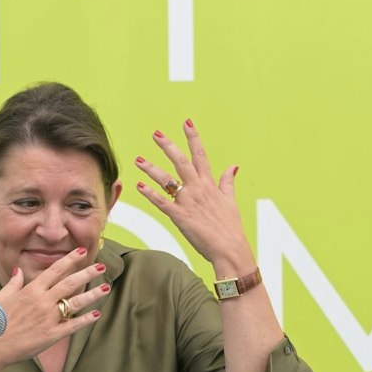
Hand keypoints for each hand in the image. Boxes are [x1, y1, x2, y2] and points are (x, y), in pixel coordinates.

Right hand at [0, 249, 110, 371]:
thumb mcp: (1, 297)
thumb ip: (13, 283)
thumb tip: (18, 271)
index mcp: (31, 290)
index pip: (55, 270)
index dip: (70, 260)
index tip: (82, 251)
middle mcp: (43, 301)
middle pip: (70, 283)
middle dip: (87, 273)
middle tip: (102, 266)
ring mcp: (48, 318)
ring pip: (75, 303)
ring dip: (92, 294)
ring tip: (106, 288)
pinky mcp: (51, 335)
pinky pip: (73, 325)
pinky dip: (86, 320)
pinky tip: (96, 314)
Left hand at [133, 119, 252, 273]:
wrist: (229, 249)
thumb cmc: (231, 227)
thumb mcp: (231, 201)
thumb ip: (228, 182)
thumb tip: (233, 165)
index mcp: (210, 184)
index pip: (200, 155)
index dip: (193, 137)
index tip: (186, 122)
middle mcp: (198, 189)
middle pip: (180, 161)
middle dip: (167, 146)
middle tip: (155, 134)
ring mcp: (188, 202)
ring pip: (166, 180)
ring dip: (151, 168)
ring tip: (138, 159)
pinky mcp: (179, 216)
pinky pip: (161, 202)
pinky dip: (150, 194)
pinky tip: (139, 186)